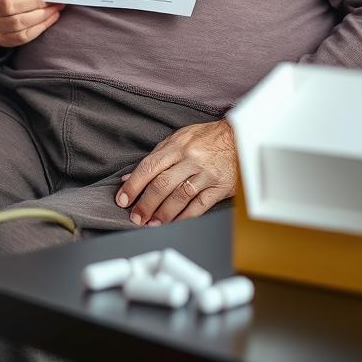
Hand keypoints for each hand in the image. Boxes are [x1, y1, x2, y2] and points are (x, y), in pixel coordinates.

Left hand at [116, 119, 236, 224]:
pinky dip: (184, 217)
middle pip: (162, 184)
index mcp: (177, 145)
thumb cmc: (206, 139)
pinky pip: (199, 206)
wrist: (239, 137)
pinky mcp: (219, 187)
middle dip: (145, 204)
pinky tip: (174, 223)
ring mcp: (206, 174)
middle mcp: (190, 158)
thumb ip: (155, 158)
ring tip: (152, 223)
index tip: (123, 199)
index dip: (133, 185)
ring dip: (163, 214)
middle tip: (136, 217)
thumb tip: (130, 177)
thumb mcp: (178, 139)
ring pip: (179, 197)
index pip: (149, 166)